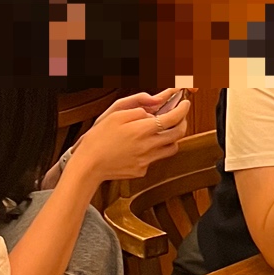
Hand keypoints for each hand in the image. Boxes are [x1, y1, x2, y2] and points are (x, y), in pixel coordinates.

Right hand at [73, 93, 188, 182]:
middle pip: (178, 134)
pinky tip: (144, 145)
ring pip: (171, 148)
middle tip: (179, 115)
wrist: (87, 166)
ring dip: (172, 137)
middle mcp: (148, 146)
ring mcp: (146, 161)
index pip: (173, 118)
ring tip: (164, 130)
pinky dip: (155, 150)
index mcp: (142, 130)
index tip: (185, 103)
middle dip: (183, 122)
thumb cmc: (98, 139)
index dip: (183, 109)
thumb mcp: (115, 115)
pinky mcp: (141, 171)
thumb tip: (153, 107)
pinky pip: (156, 159)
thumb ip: (138, 108)